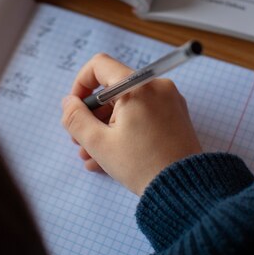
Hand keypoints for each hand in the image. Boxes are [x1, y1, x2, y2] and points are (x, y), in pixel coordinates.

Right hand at [61, 53, 201, 195]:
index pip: (100, 65)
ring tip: (92, 156)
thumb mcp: (99, 143)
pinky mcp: (175, 116)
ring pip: (127, 105)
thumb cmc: (142, 165)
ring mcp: (169, 100)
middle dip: (93, 114)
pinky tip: (111, 155)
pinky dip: (126, 129)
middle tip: (80, 140)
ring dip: (106, 126)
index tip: (76, 108)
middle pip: (114, 88)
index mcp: (137, 86)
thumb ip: (76, 118)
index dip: (81, 84)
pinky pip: (143, 114)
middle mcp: (156, 86)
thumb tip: (69, 102)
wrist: (185, 189)